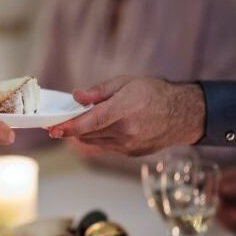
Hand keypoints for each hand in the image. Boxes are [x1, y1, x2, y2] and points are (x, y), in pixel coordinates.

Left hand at [48, 76, 204, 155]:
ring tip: (81, 121)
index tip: (54, 128)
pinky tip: (102, 127)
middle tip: (60, 121)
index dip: (70, 126)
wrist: (182, 114)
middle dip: (72, 128)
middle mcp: (126, 131)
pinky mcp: (130, 153)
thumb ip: (99, 91)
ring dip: (84, 133)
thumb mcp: (126, 82)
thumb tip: (76, 96)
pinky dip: (98, 138)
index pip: (91, 121)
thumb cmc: (154, 93)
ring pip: (95, 142)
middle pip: (88, 134)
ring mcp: (128, 145)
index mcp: (125, 110)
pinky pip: (106, 146)